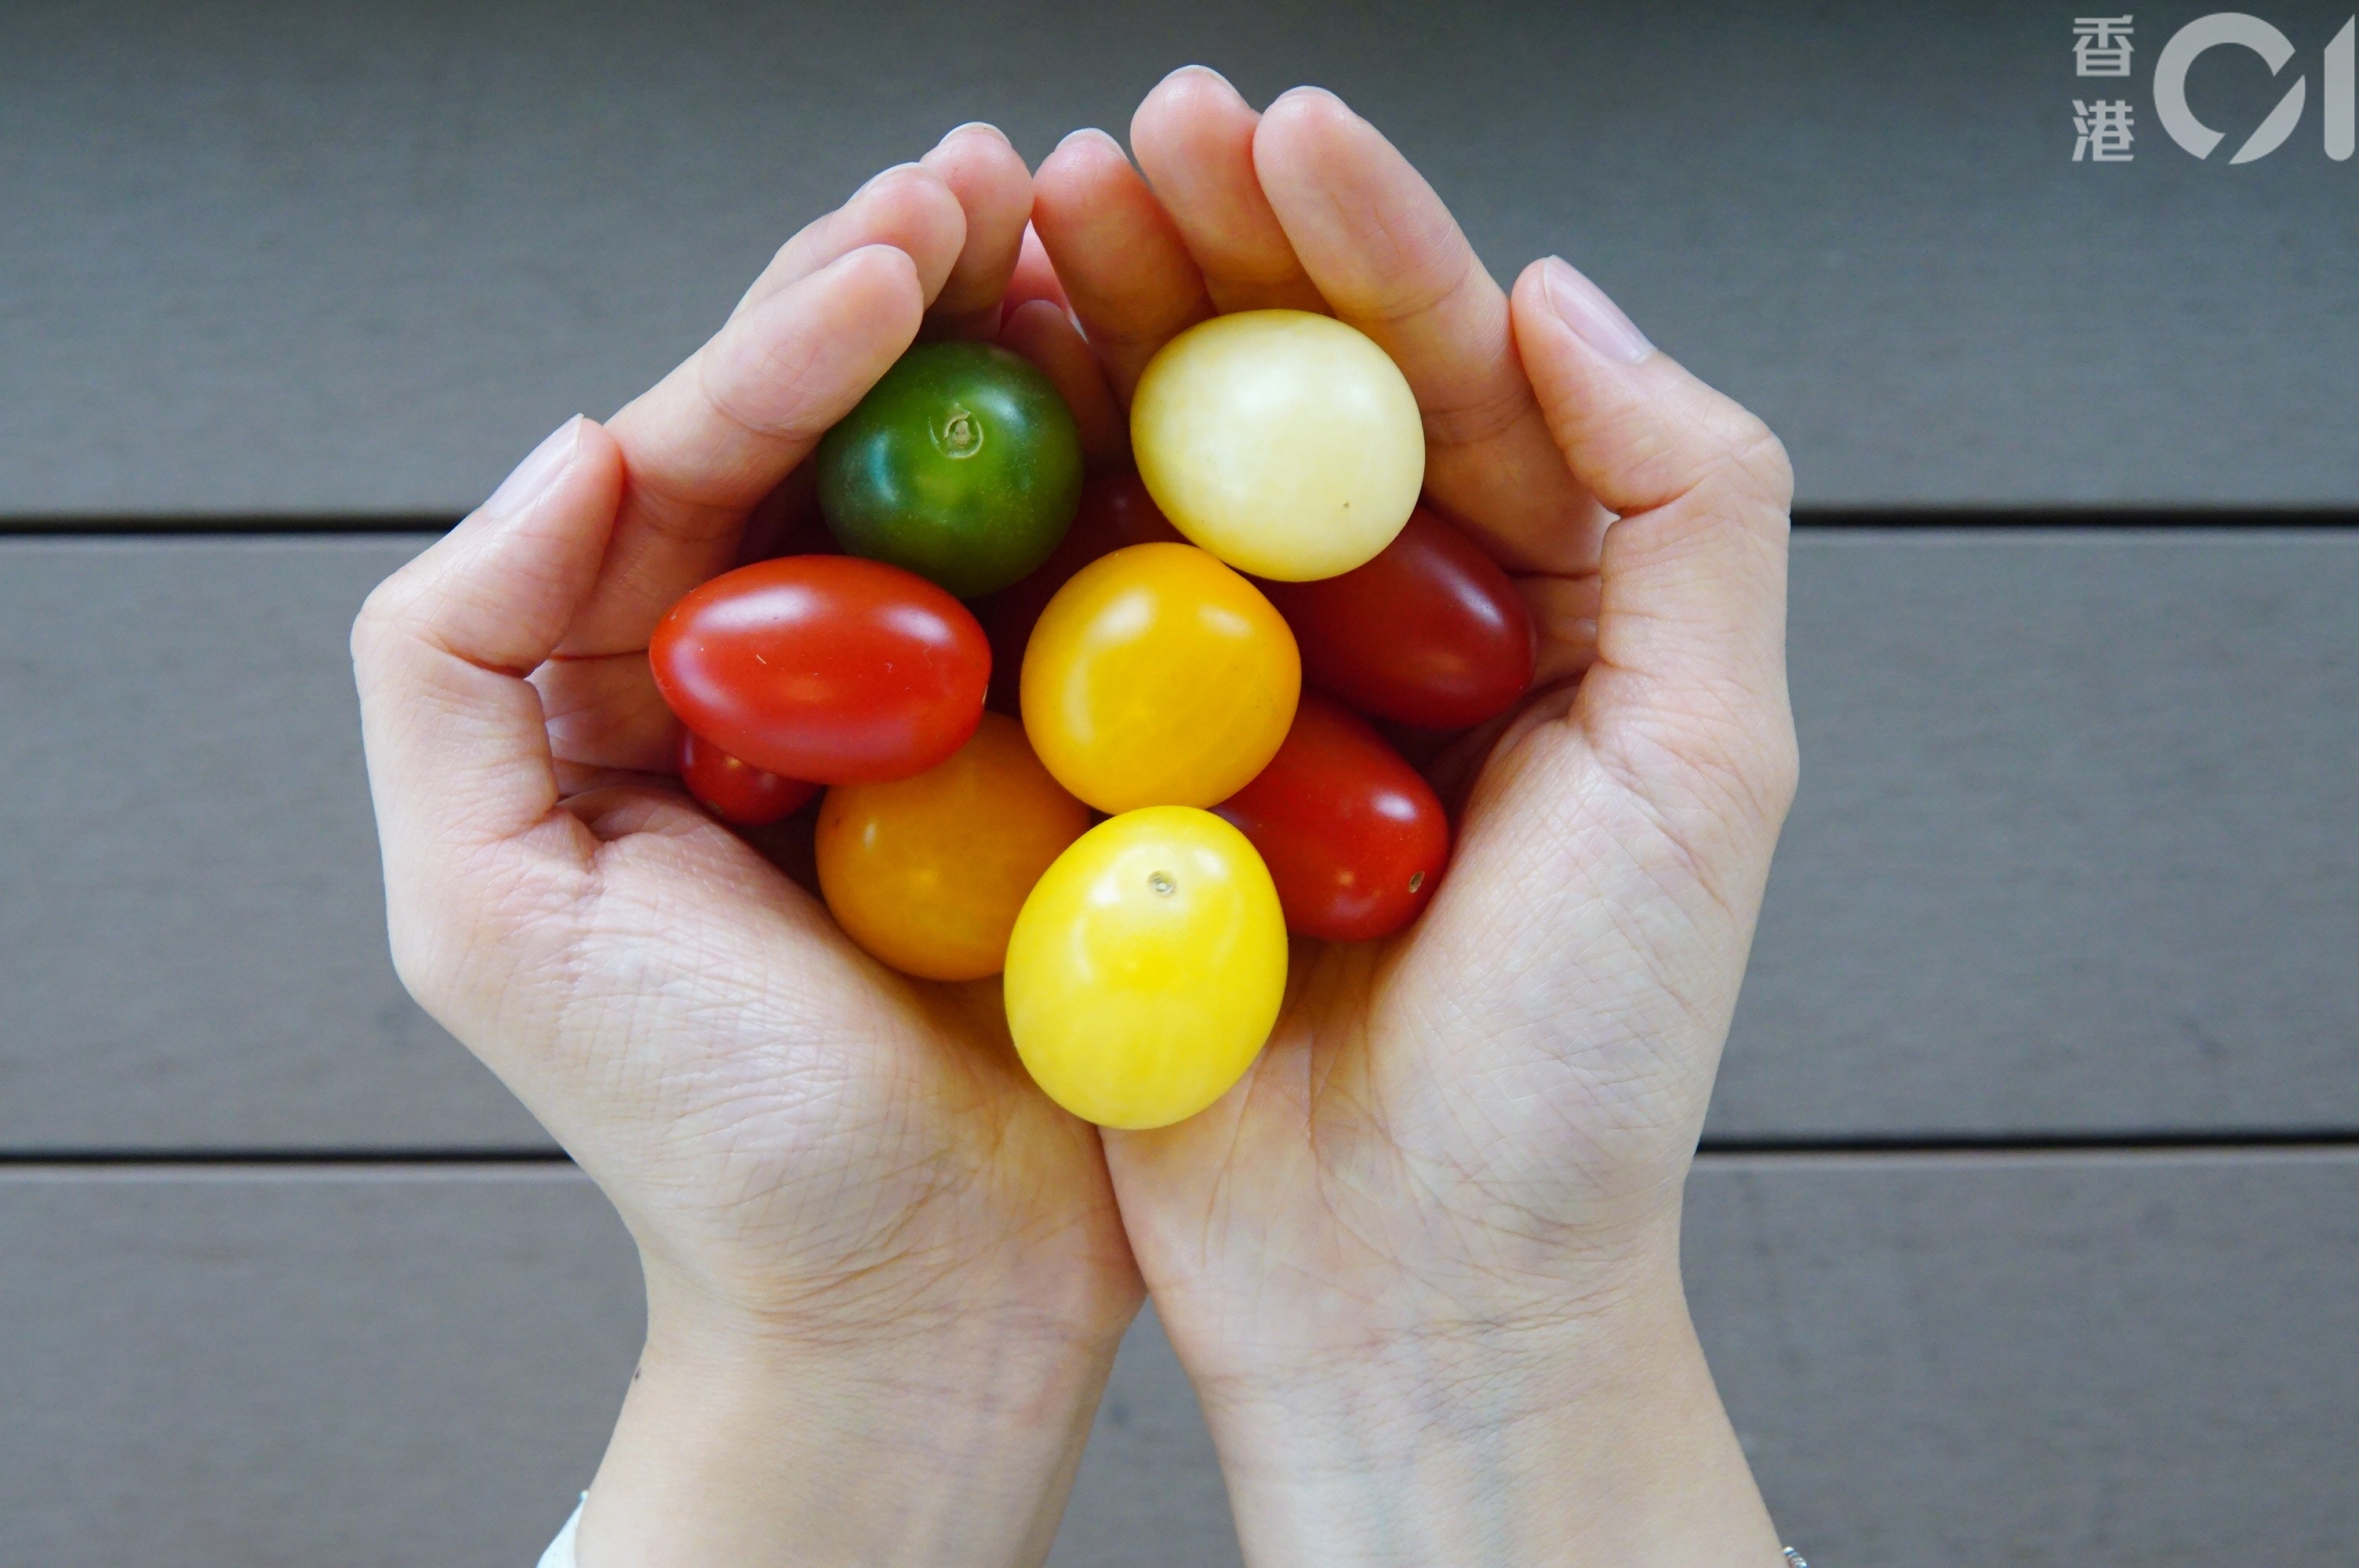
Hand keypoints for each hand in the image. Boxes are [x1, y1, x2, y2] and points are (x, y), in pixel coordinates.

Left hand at [352, 127, 1140, 1567]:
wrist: (913, 1305)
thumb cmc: (703, 1141)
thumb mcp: (488, 913)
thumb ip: (453, 667)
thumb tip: (575, 445)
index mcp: (635, 689)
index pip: (695, 466)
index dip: (780, 343)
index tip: (889, 258)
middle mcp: (788, 685)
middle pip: (842, 449)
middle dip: (908, 300)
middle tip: (992, 183)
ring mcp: (945, 723)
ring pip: (977, 500)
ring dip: (1029, 357)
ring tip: (1083, 230)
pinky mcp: (1072, 774)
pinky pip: (1098, 609)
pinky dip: (1131, 495)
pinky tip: (1173, 392)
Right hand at [1031, 71, 1797, 1563]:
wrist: (1415, 1288)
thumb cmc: (1584, 1063)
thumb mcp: (1713, 767)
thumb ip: (1691, 505)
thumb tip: (1559, 293)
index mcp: (1532, 615)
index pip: (1444, 383)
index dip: (1368, 244)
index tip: (1282, 129)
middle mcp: (1377, 645)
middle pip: (1286, 408)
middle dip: (1211, 258)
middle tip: (1124, 142)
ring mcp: (1234, 719)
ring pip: (1155, 491)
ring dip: (1095, 350)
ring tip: (1030, 221)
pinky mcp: (1116, 802)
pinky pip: (1057, 634)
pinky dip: (1009, 519)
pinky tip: (961, 408)